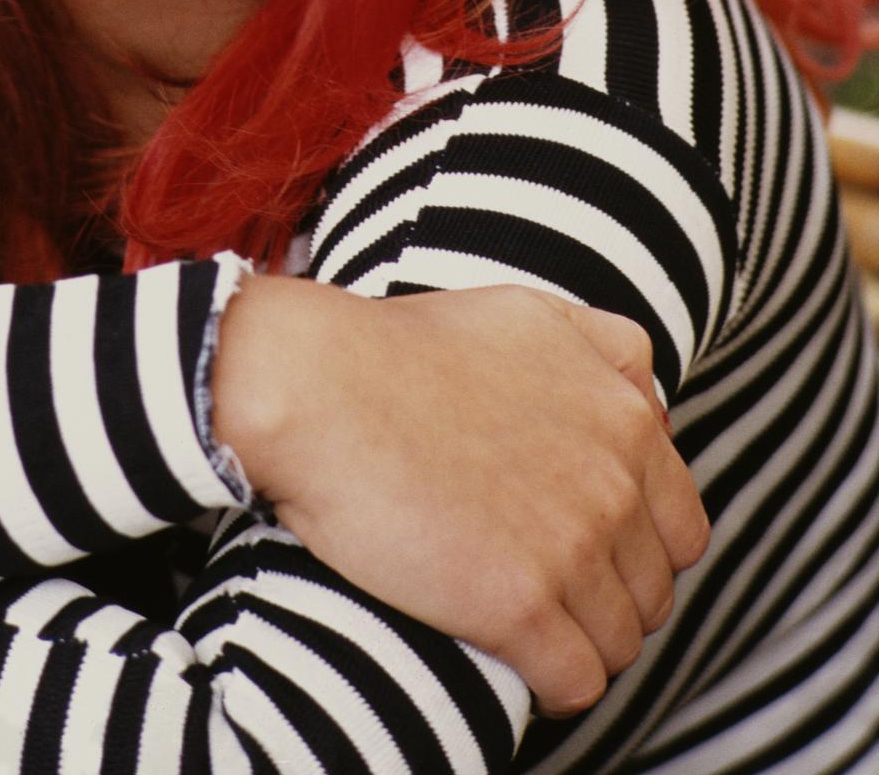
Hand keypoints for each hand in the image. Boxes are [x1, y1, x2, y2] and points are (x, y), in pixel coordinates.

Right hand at [211, 276, 709, 717]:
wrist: (316, 385)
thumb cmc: (402, 348)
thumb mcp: (526, 315)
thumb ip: (607, 351)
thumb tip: (652, 406)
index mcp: (625, 418)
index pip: (682, 529)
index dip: (635, 550)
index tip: (584, 552)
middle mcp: (614, 483)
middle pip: (653, 592)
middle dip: (607, 598)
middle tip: (544, 588)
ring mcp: (571, 546)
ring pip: (619, 644)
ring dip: (578, 644)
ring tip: (522, 626)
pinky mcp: (520, 605)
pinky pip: (575, 683)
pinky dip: (550, 684)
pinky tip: (511, 659)